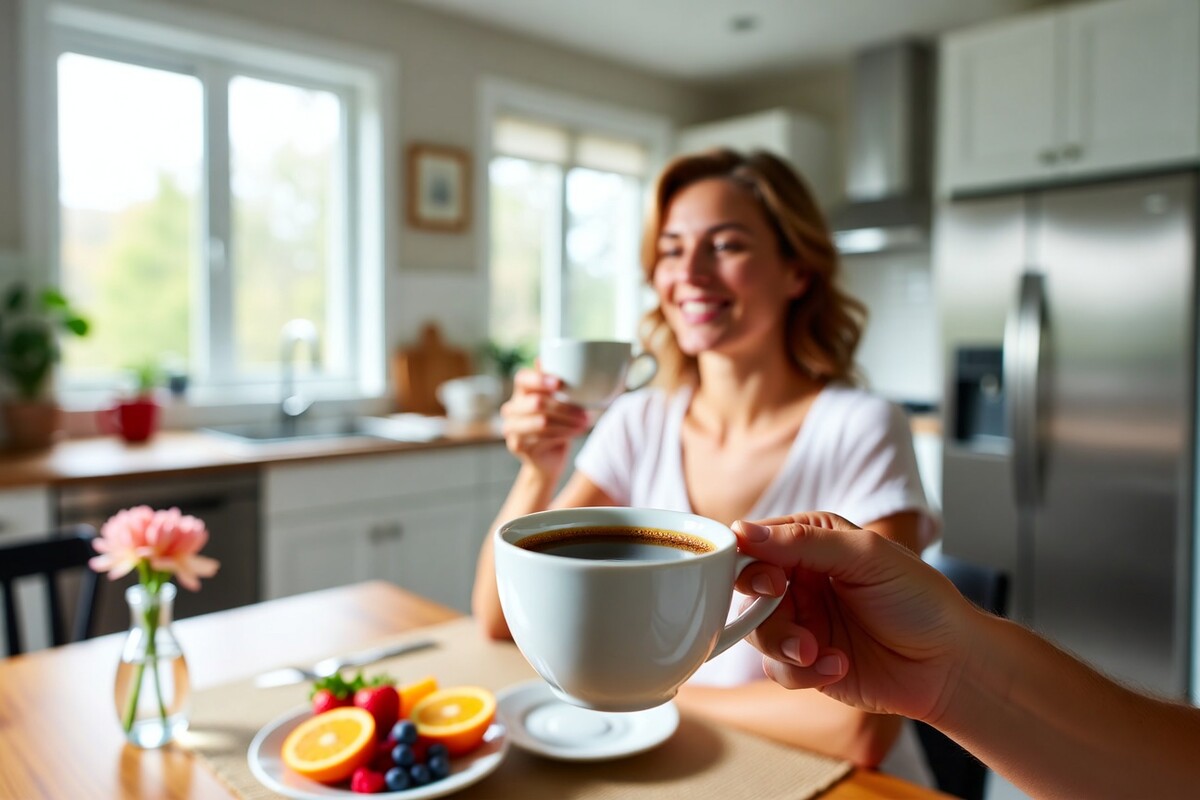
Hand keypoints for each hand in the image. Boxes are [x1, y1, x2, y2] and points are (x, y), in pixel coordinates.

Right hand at [501, 364, 589, 474]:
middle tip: (585, 413)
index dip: (539, 379)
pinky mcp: (516, 444)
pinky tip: (575, 432)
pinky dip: (563, 434)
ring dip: (567, 422)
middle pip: (537, 402)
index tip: (559, 383)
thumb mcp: (559, 401)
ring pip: (542, 421)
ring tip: (584, 423)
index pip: (522, 379)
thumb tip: (548, 358)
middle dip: (564, 407)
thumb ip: (556, 384)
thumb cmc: (556, 424)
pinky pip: (542, 437)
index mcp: (521, 391)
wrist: (548, 458)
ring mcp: (511, 427)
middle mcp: (511, 408)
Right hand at [732, 512, 975, 723]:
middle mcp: (800, 580)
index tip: (770, 584)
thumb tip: (742, 531)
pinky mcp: (805, 663)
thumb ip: (803, 541)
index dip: (750, 563)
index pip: (757, 544)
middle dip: (765, 612)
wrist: (949, 665)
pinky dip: (803, 671)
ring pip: (756, 633)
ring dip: (784, 645)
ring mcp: (802, 621)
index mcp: (812, 542)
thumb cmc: (919, 599)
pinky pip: (777, 668)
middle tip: (792, 623)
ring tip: (817, 651)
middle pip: (747, 592)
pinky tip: (839, 665)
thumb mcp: (866, 556)